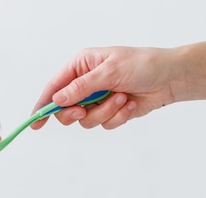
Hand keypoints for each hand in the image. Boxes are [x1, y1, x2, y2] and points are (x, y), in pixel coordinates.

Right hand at [31, 46, 173, 129]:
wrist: (169, 78)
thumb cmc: (142, 65)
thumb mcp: (109, 72)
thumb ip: (81, 87)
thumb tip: (57, 99)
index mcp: (81, 66)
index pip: (55, 88)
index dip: (43, 105)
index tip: (35, 122)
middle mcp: (86, 84)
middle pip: (65, 109)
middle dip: (76, 112)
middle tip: (84, 111)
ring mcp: (98, 99)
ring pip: (86, 120)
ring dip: (104, 112)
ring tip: (121, 98)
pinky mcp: (111, 112)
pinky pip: (105, 124)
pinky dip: (118, 117)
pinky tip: (129, 104)